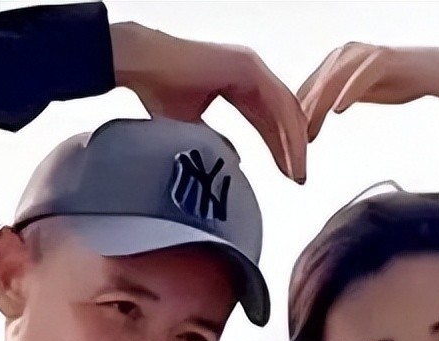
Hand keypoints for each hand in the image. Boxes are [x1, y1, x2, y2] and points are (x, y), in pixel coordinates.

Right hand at [110, 22, 306, 182]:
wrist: (141, 66)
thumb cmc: (157, 89)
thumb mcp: (193, 125)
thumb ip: (217, 139)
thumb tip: (235, 158)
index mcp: (239, 80)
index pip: (268, 117)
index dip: (279, 146)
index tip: (286, 171)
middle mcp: (250, 71)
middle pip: (282, 113)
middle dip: (292, 147)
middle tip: (298, 177)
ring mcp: (252, 66)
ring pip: (286, 108)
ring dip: (294, 143)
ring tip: (296, 173)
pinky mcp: (249, 67)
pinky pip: (278, 103)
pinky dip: (288, 130)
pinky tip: (291, 153)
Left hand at [297, 43, 438, 141]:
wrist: (430, 71)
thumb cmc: (396, 81)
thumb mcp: (360, 93)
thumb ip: (338, 98)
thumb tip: (314, 115)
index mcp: (337, 59)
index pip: (310, 87)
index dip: (300, 113)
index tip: (292, 138)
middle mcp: (346, 52)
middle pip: (317, 86)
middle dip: (305, 115)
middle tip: (297, 141)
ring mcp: (363, 54)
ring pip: (333, 82)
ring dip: (320, 108)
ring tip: (311, 130)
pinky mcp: (380, 58)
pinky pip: (360, 77)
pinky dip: (348, 93)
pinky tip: (338, 110)